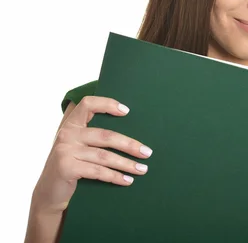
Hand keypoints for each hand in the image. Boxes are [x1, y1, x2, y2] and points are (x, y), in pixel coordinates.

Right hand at [31, 96, 152, 214]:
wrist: (50, 193)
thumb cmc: (72, 166)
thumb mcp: (79, 147)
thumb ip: (93, 136)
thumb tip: (131, 135)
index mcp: (71, 124)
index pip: (88, 104)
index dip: (108, 104)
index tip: (127, 111)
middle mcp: (67, 134)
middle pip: (106, 135)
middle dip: (130, 145)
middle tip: (147, 152)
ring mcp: (65, 151)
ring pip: (105, 156)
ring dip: (127, 164)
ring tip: (142, 169)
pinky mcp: (66, 167)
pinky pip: (98, 171)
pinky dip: (115, 177)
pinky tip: (127, 181)